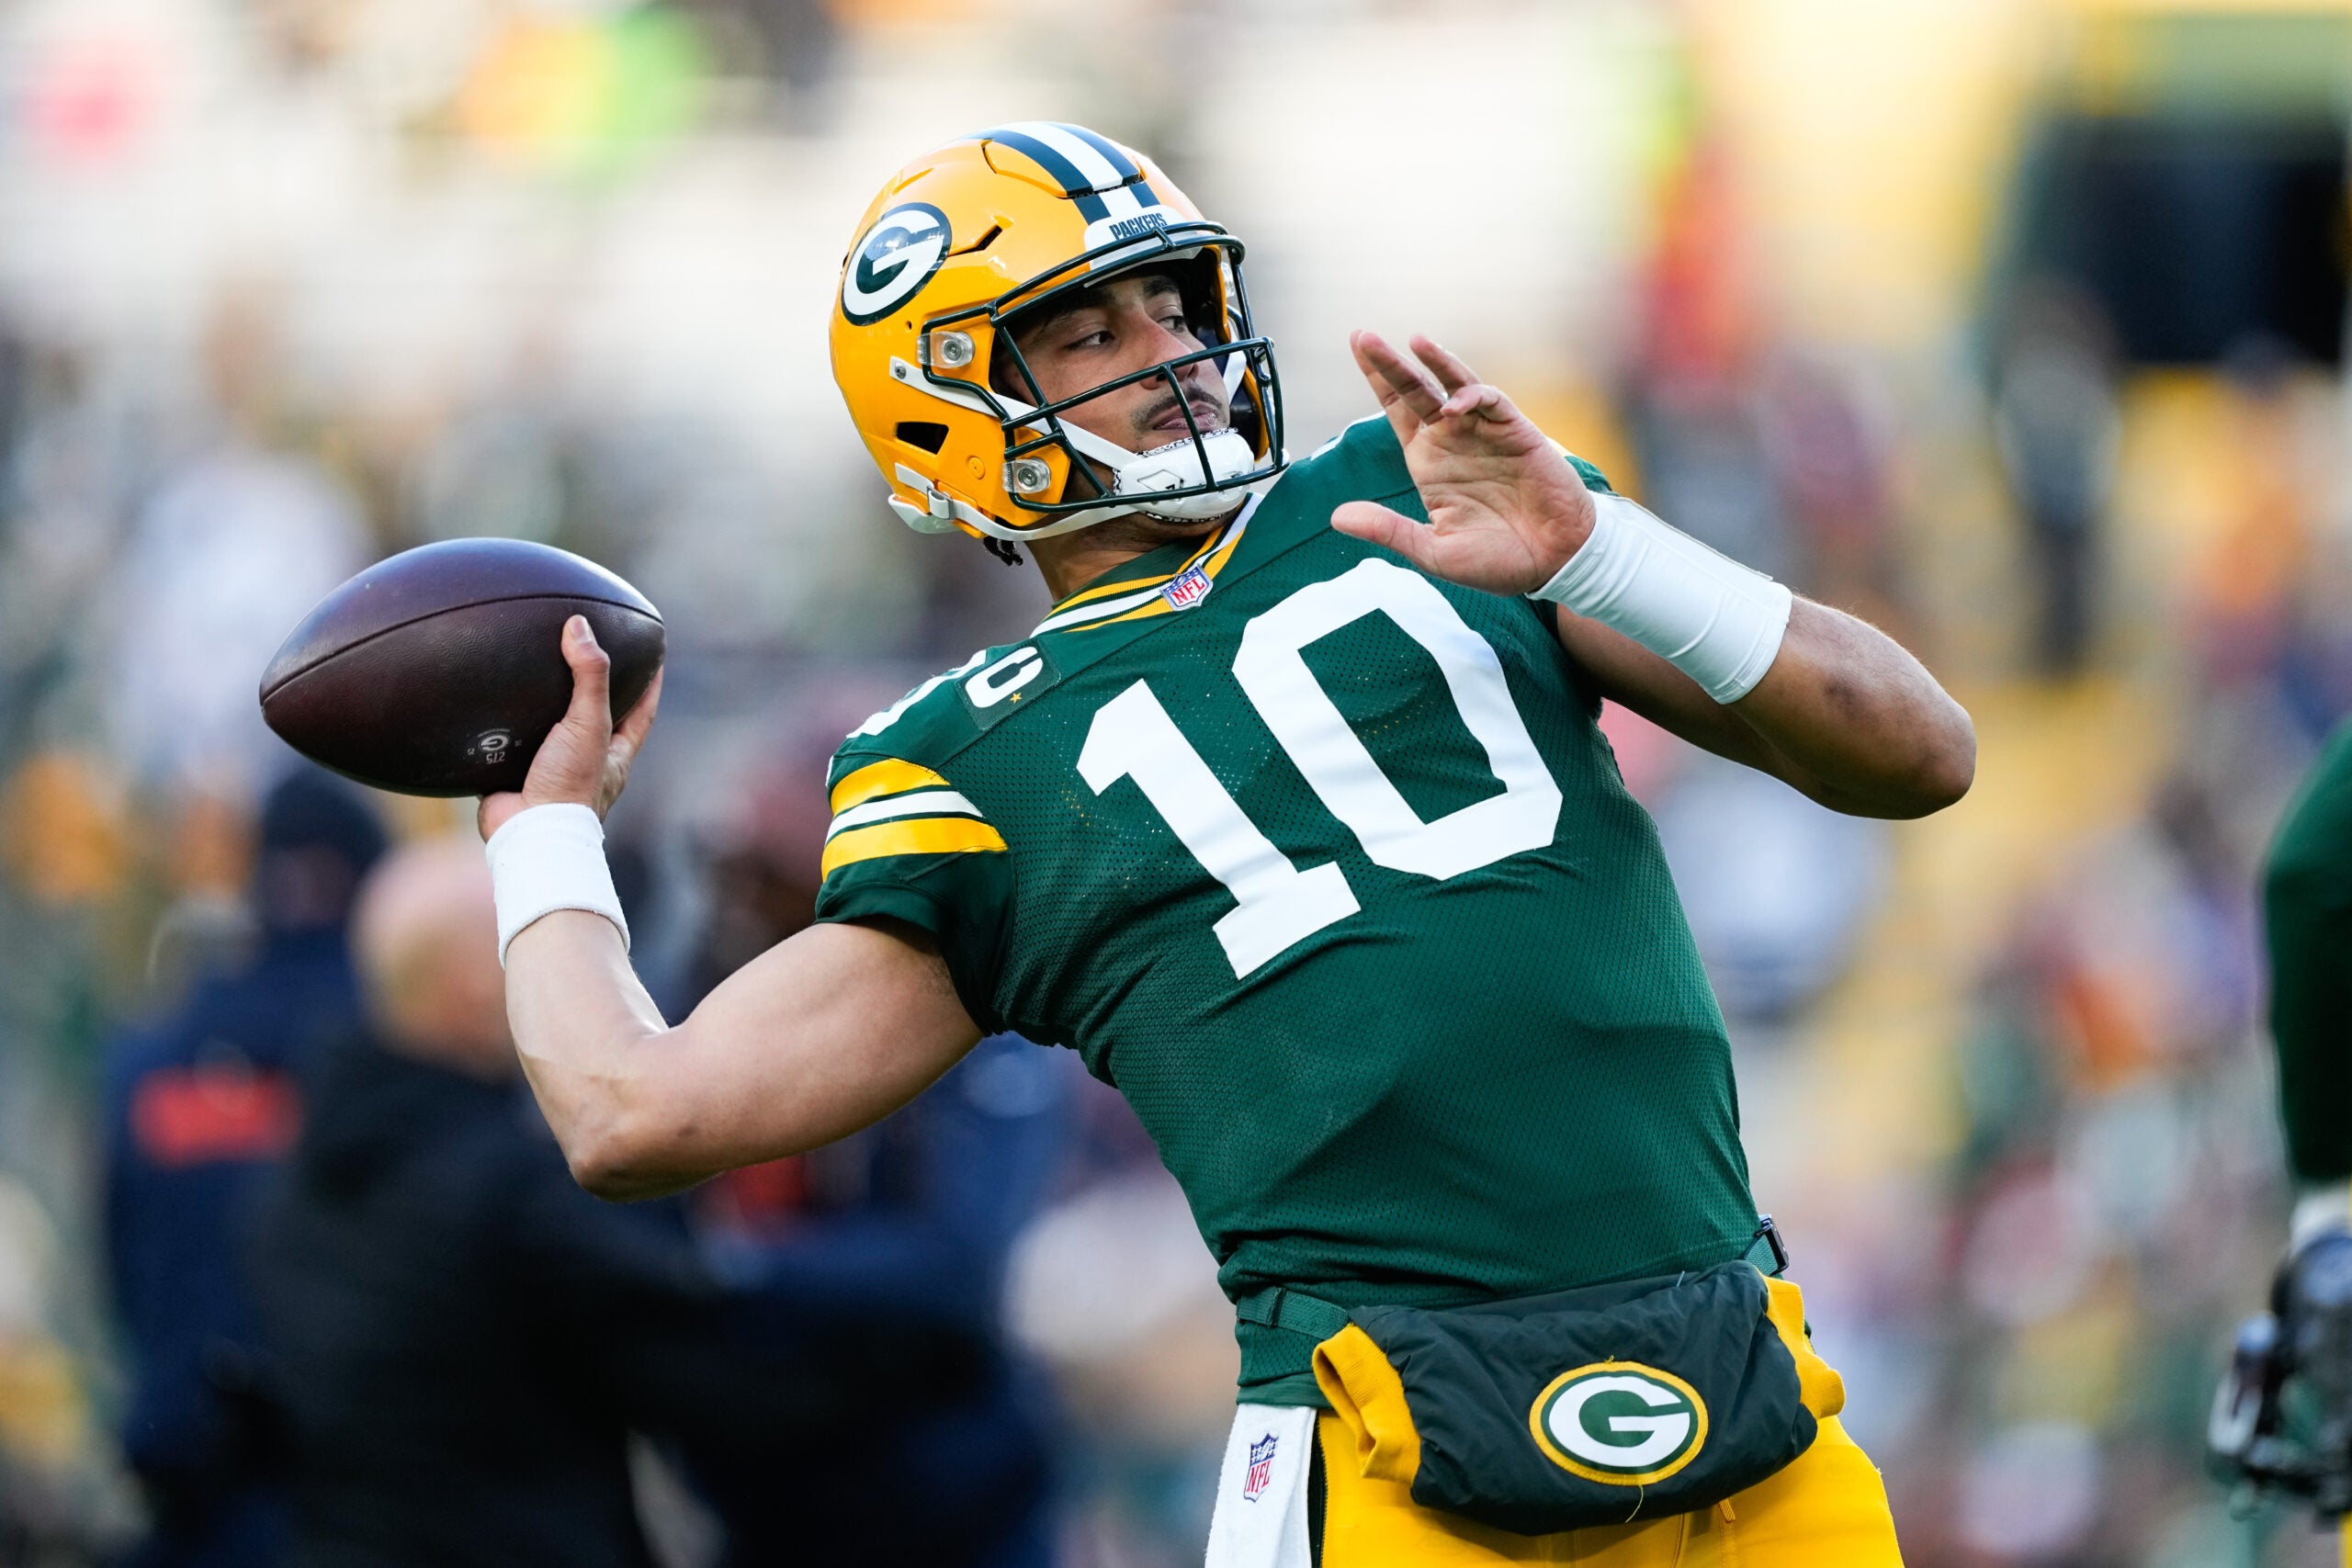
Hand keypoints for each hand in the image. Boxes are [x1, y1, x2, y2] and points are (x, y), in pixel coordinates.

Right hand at [477, 616, 663, 840]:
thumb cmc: (569, 786)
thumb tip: (580, 626)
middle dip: (596, 694)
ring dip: (547, 710)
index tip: (653, 654)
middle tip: (590, 658)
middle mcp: (589, 763)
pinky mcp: (517, 777)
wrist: (527, 833)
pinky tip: (492, 708)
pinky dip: (507, 727)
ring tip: (535, 675)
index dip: (650, 683)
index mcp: (615, 754)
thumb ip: (588, 676)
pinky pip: (513, 745)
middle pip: (599, 721)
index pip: (643, 711)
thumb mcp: (588, 724)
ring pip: (554, 733)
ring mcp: (553, 771)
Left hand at [1331, 331, 1595, 595]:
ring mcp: (1485, 433)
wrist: (1554, 564)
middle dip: (1390, 363)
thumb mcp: (1432, 550)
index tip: (1356, 346)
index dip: (1378, 379)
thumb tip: (1336, 517)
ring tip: (1413, 341)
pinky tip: (1453, 406)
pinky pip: (1492, 402)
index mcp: (1429, 462)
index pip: (1397, 410)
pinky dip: (1473, 397)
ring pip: (1454, 385)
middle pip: (1416, 390)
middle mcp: (1453, 440)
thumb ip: (1387, 530)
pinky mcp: (1516, 433)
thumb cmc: (1496, 561)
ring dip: (1435, 362)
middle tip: (1363, 336)